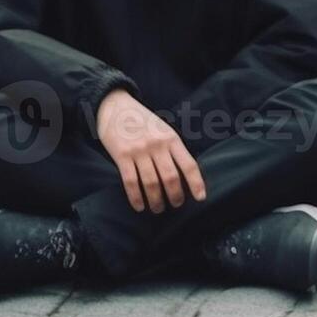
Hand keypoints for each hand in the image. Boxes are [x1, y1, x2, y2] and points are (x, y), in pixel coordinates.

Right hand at [95, 89, 205, 212]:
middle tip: (175, 205)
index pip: (189, 164)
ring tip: (158, 209)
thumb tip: (183, 174)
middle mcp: (157, 145)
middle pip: (171, 177)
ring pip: (151, 183)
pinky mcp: (121, 155)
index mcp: (171, 138)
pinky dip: (136, 197)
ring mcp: (139, 150)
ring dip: (156, 200)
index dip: (196, 183)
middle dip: (175, 196)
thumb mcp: (163, 129)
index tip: (201, 198)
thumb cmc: (142, 121)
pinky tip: (139, 206)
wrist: (115, 107)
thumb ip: (172, 148)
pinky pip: (130, 182)